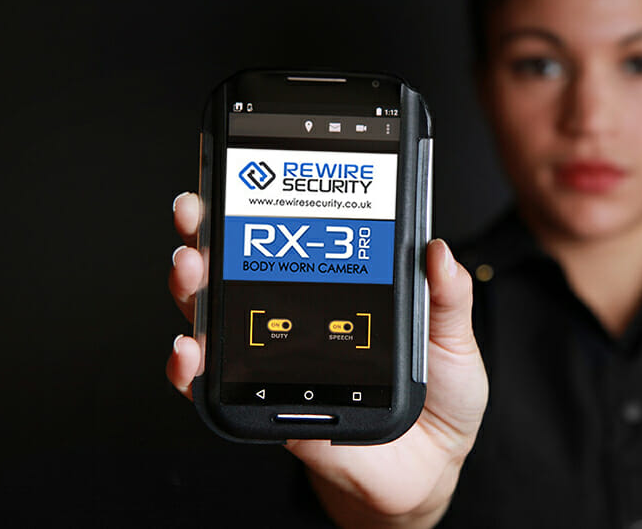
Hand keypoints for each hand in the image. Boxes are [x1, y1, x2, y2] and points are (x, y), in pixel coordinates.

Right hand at [166, 193, 487, 527]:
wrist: (431, 466)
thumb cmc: (440, 396)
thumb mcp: (451, 338)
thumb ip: (445, 296)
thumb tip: (435, 249)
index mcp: (340, 293)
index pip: (293, 241)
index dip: (262, 207)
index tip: (245, 176)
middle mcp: (297, 320)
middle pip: (237, 270)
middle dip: (207, 236)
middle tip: (197, 214)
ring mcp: (275, 361)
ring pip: (213, 319)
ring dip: (191, 292)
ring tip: (191, 271)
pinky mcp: (267, 405)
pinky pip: (215, 388)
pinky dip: (190, 370)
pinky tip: (190, 351)